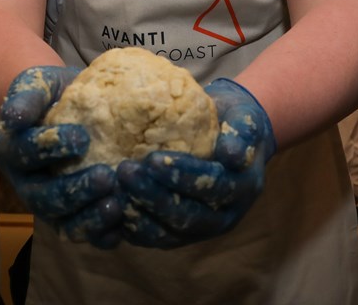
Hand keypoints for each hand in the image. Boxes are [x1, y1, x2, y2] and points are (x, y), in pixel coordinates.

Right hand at [0, 66, 121, 247]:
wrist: (69, 107)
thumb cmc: (54, 94)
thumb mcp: (38, 85)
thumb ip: (26, 97)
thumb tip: (14, 118)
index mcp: (12, 150)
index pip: (26, 152)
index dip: (50, 147)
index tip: (81, 137)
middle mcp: (27, 183)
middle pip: (44, 197)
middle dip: (74, 190)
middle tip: (106, 176)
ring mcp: (49, 204)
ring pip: (63, 222)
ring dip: (89, 218)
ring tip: (116, 205)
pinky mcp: (72, 216)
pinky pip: (84, 233)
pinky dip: (102, 234)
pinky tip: (123, 224)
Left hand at [118, 78, 275, 247]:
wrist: (230, 141)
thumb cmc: (234, 121)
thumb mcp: (245, 119)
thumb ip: (243, 132)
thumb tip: (231, 152)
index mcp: (243, 188)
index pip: (213, 186)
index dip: (184, 175)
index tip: (152, 158)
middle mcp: (224, 216)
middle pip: (188, 215)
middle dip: (154, 195)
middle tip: (125, 171)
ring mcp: (201, 230)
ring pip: (169, 233)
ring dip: (139, 213)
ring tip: (114, 189)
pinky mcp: (181, 235)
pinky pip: (156, 238)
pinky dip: (133, 227)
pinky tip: (112, 207)